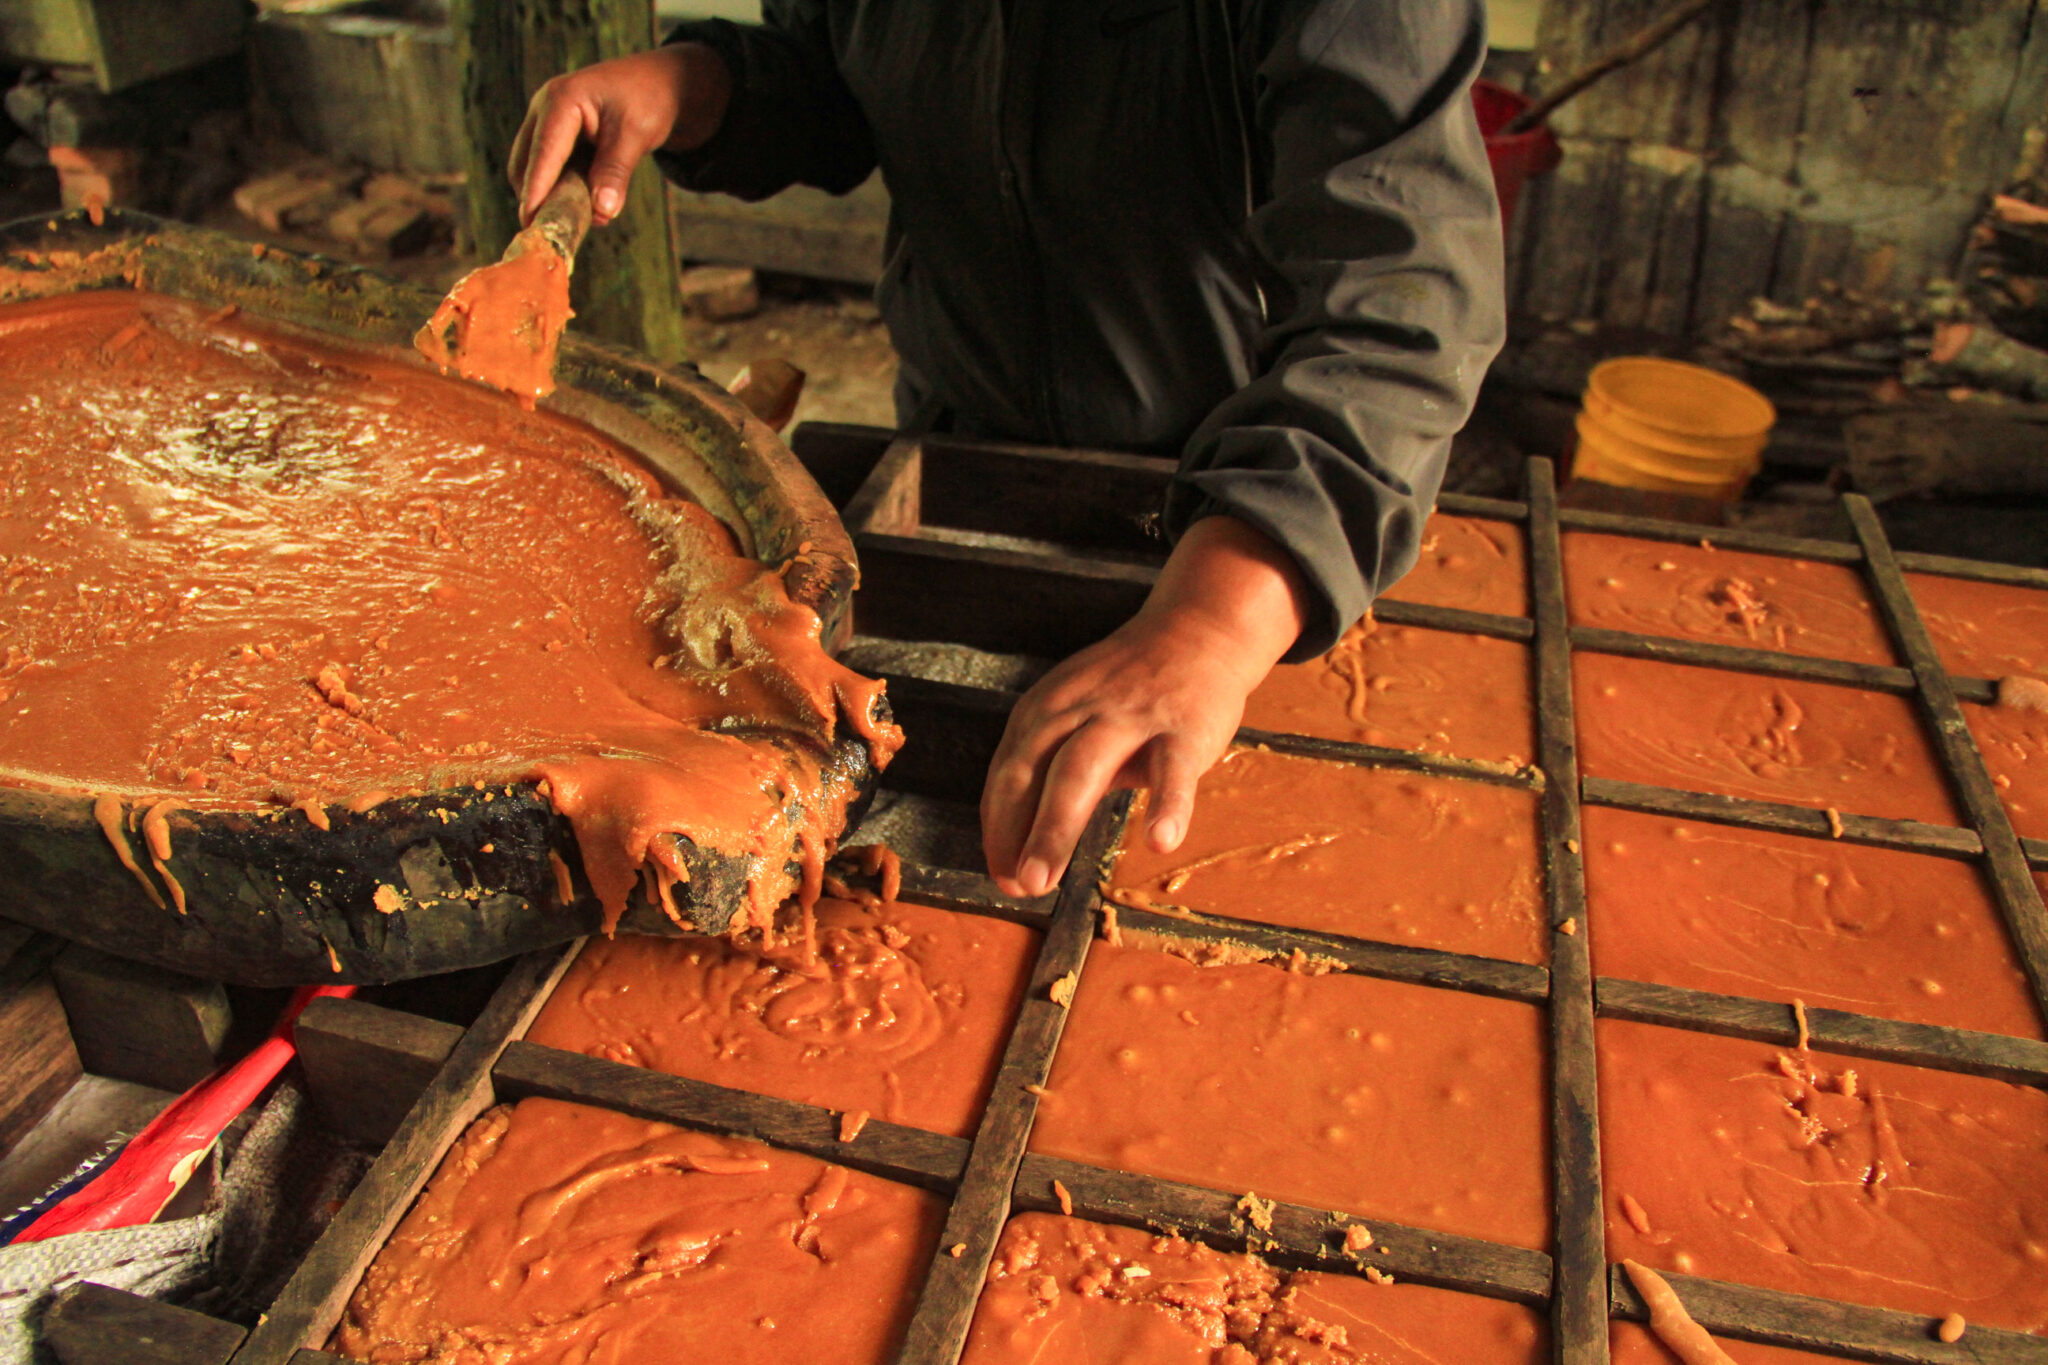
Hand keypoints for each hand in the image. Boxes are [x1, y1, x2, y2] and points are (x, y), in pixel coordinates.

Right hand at [507, 44, 732, 227]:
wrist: (660, 83)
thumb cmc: (649, 100)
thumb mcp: (636, 135)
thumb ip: (616, 172)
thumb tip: (602, 211)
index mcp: (562, 99)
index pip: (543, 152)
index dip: (536, 189)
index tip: (530, 222)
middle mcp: (545, 107)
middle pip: (526, 163)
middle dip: (539, 198)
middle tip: (560, 232)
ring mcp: (546, 121)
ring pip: (533, 169)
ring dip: (552, 196)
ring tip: (584, 218)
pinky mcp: (555, 135)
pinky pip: (549, 169)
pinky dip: (562, 189)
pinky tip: (588, 205)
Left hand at [981, 517, 1310, 897]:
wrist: (1197, 632)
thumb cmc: (1127, 691)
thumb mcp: (1072, 716)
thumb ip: (1048, 775)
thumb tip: (1020, 851)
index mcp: (1043, 710)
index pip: (1009, 775)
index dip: (1000, 829)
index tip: (1002, 876)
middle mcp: (1077, 709)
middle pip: (1035, 772)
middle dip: (1020, 832)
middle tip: (1017, 885)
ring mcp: (1130, 715)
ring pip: (1083, 769)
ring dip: (1057, 826)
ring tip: (1046, 880)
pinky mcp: (1183, 727)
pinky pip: (1173, 769)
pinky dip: (1168, 804)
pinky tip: (1160, 841)